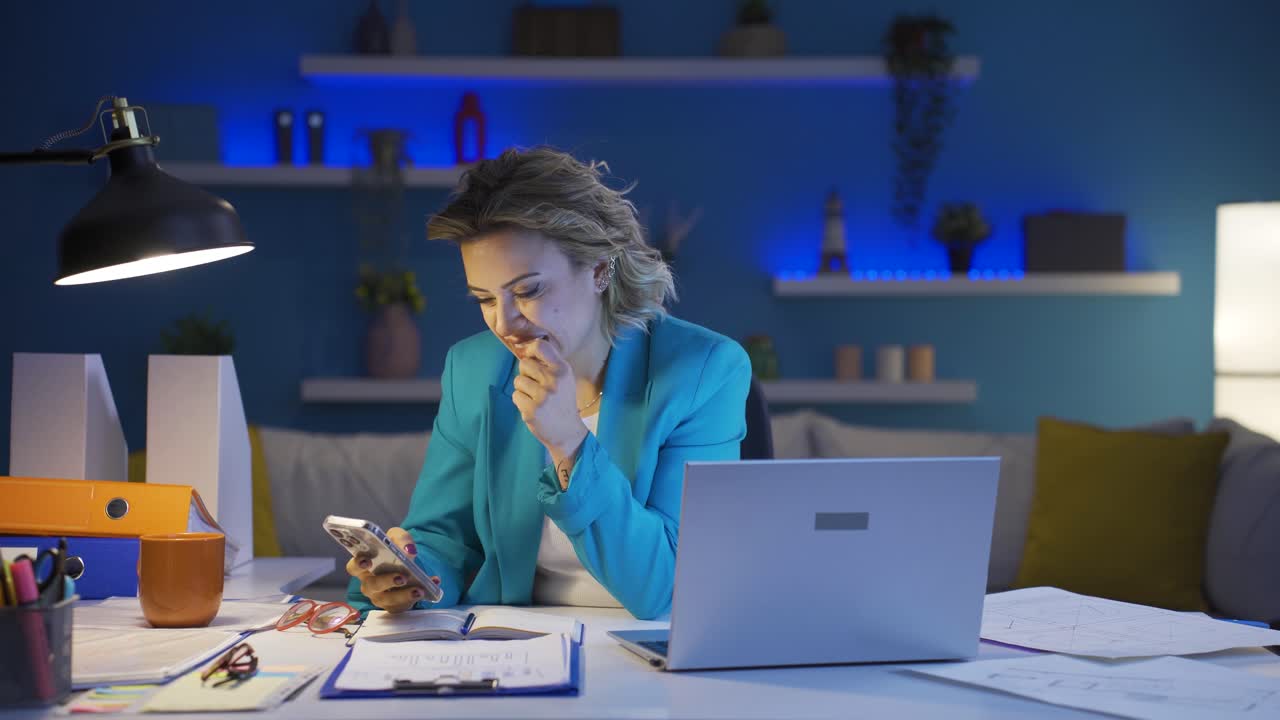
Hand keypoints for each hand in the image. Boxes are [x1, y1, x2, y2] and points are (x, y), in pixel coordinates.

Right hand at [345, 526, 439, 613]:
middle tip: (402, 577)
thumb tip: (408, 550)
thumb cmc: (395, 550)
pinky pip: (403, 606)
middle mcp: (369, 583)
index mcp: (364, 566)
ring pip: (387, 600)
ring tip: (418, 589)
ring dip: (403, 595)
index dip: (358, 564)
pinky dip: (416, 598)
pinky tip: (427, 589)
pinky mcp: (393, 606)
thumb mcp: (397, 538)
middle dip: (386, 581)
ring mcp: (380, 597)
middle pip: (371, 586)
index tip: (368, 561)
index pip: (353, 567)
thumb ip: (401, 539)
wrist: (409, 564)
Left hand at [512, 339, 588, 462]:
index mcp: (563, 370)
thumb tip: (524, 348)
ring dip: (523, 389)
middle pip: (524, 364)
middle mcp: (554, 381)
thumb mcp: (563, 379)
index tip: (528, 357)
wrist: (567, 432)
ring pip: (518, 381)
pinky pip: (516, 396)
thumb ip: (548, 363)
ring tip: (535, 399)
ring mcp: (542, 396)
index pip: (541, 346)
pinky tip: (532, 408)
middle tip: (536, 386)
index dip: (529, 349)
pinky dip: (521, 401)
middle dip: (526, 374)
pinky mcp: (532, 410)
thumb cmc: (562, 402)